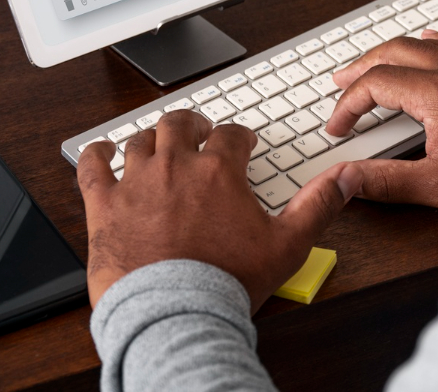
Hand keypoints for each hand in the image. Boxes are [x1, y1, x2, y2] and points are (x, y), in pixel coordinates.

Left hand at [76, 109, 362, 308]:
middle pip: (180, 124)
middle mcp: (175, 167)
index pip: (231, 135)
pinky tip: (102, 151)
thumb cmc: (225, 282)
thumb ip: (317, 205)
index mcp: (218, 172)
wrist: (174, 313)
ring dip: (151, 138)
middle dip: (193, 123)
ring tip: (156, 142)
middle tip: (199, 131)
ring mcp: (136, 183)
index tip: (240, 143)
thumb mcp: (287, 245)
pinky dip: (97, 154)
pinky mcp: (103, 206)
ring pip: (140, 141)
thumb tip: (346, 178)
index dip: (238, 136)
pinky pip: (92, 166)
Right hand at [325, 30, 437, 209]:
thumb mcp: (437, 184)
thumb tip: (349, 179)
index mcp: (436, 92)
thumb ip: (385, 181)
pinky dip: (430, 41)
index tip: (339, 126)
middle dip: (360, 67)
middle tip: (340, 83)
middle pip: (391, 52)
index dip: (348, 104)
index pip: (374, 84)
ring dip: (390, 52)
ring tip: (372, 64)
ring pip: (421, 42)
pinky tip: (427, 42)